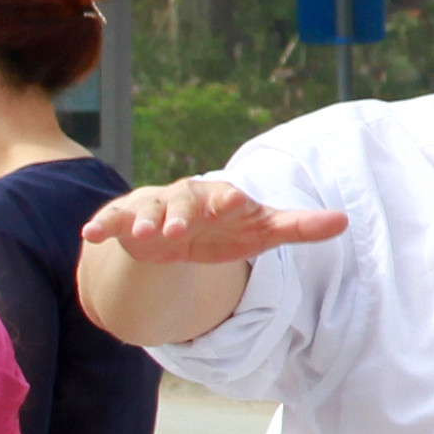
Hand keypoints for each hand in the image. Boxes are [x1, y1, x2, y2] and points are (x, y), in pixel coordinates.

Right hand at [81, 175, 348, 267]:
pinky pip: (112, 221)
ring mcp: (155, 208)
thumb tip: (344, 221)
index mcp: (221, 198)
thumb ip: (298, 227)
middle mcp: (187, 198)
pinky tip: (89, 235)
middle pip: (185, 202)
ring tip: (140, 237)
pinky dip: (102, 226)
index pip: (228, 196)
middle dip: (182, 214)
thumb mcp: (261, 231)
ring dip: (143, 222)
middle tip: (178, 230)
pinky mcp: (127, 220)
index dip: (230, 200)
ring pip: (148, 211)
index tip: (234, 202)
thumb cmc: (227, 228)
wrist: (182, 231)